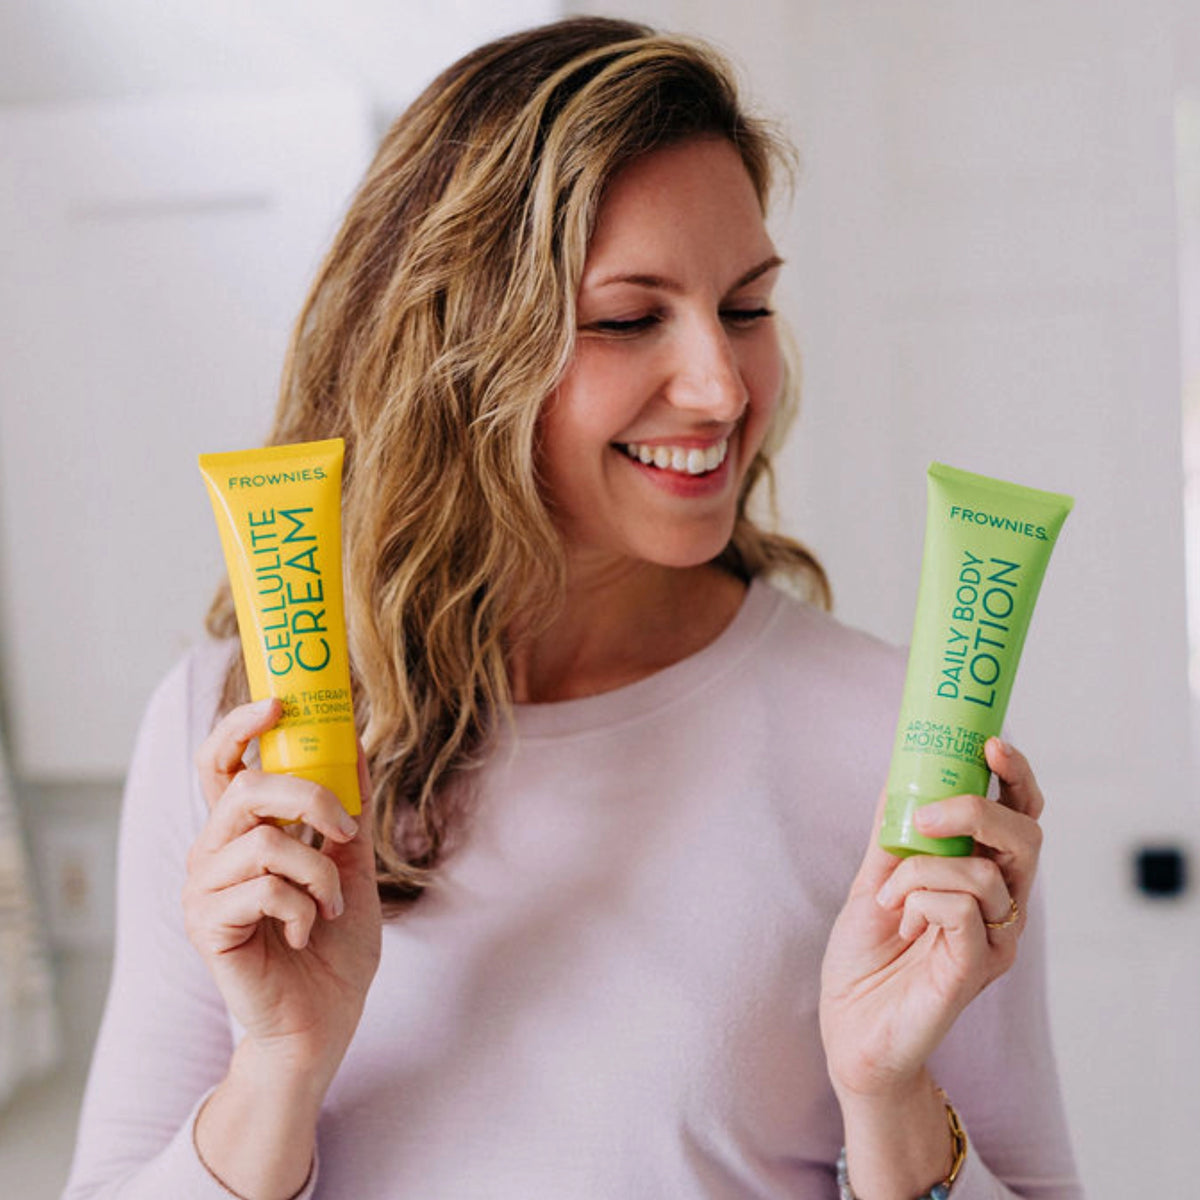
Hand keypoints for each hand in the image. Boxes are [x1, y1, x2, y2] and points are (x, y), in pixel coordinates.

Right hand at [183, 697, 381, 1094]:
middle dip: (308, 797)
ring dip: (318, 871)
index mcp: (241, 832)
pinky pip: (263, 890)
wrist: (322, 1021)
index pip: (222, 764)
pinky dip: (304, 907)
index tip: (278, 704)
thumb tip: (354, 744)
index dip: (240, 727)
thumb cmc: (332, 944)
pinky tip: (308, 931)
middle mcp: (212, 853)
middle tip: (345, 827)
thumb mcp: (352, 865)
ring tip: (329, 903)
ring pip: (262, 843)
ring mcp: (203, 891)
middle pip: (244, 789)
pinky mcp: (207, 928)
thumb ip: (347, 811)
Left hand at [819, 738, 1042, 1101]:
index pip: (1021, 818)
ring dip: (923, 866)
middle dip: (978, 809)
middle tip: (928, 814)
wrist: (849, 1028)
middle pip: (1027, 838)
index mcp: (983, 880)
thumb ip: (892, 834)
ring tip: (888, 894)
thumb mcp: (874, 880)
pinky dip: (921, 896)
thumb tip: (896, 775)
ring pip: (988, 872)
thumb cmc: (865, 958)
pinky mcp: (975, 968)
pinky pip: (963, 908)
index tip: (989, 742)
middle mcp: (1001, 908)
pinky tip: (898, 917)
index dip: (1016, 778)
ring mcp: (993, 940)